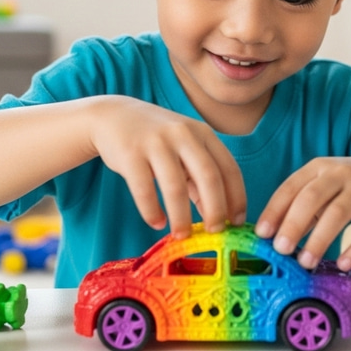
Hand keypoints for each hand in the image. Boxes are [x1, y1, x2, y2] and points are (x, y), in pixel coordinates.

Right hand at [89, 97, 245, 237]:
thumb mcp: (184, 149)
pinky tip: (156, 222)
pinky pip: (144, 189)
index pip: (229, 168)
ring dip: (181, 216)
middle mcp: (183, 135)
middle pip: (209, 177)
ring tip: (181, 235)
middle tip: (214, 232)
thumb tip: (217, 215)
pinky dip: (152, 211)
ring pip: (176, 187)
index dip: (237, 197)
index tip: (237, 223)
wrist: (113, 115)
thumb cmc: (156, 138)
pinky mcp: (130, 153)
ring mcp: (156, 142)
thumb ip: (200, 177)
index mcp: (202, 134)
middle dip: (216, 209)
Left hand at [255, 156, 350, 270]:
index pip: (290, 188)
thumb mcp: (323, 190)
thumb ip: (301, 209)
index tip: (261, 234)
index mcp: (318, 168)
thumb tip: (273, 239)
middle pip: (312, 198)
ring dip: (320, 240)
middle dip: (293, 224)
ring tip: (306, 263)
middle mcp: (340, 173)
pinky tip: (344, 264)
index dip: (274, 210)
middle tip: (280, 249)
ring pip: (338, 213)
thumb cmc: (347, 187)